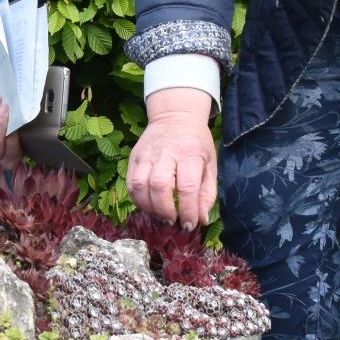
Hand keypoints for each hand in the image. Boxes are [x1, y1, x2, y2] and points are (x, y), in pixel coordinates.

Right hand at [125, 86, 216, 229]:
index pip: (187, 187)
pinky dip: (137, 199)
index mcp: (190, 154)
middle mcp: (165, 153)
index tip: (190, 224)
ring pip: (139, 185)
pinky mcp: (134, 157)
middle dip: (165, 210)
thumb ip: (206, 193)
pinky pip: (130, 183)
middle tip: (173, 220)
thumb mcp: (210, 164)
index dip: (188, 211)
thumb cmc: (196, 143)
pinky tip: (148, 205)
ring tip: (159, 215)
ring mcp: (146, 154)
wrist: (175, 115)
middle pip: (159, 186)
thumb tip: (200, 220)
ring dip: (148, 207)